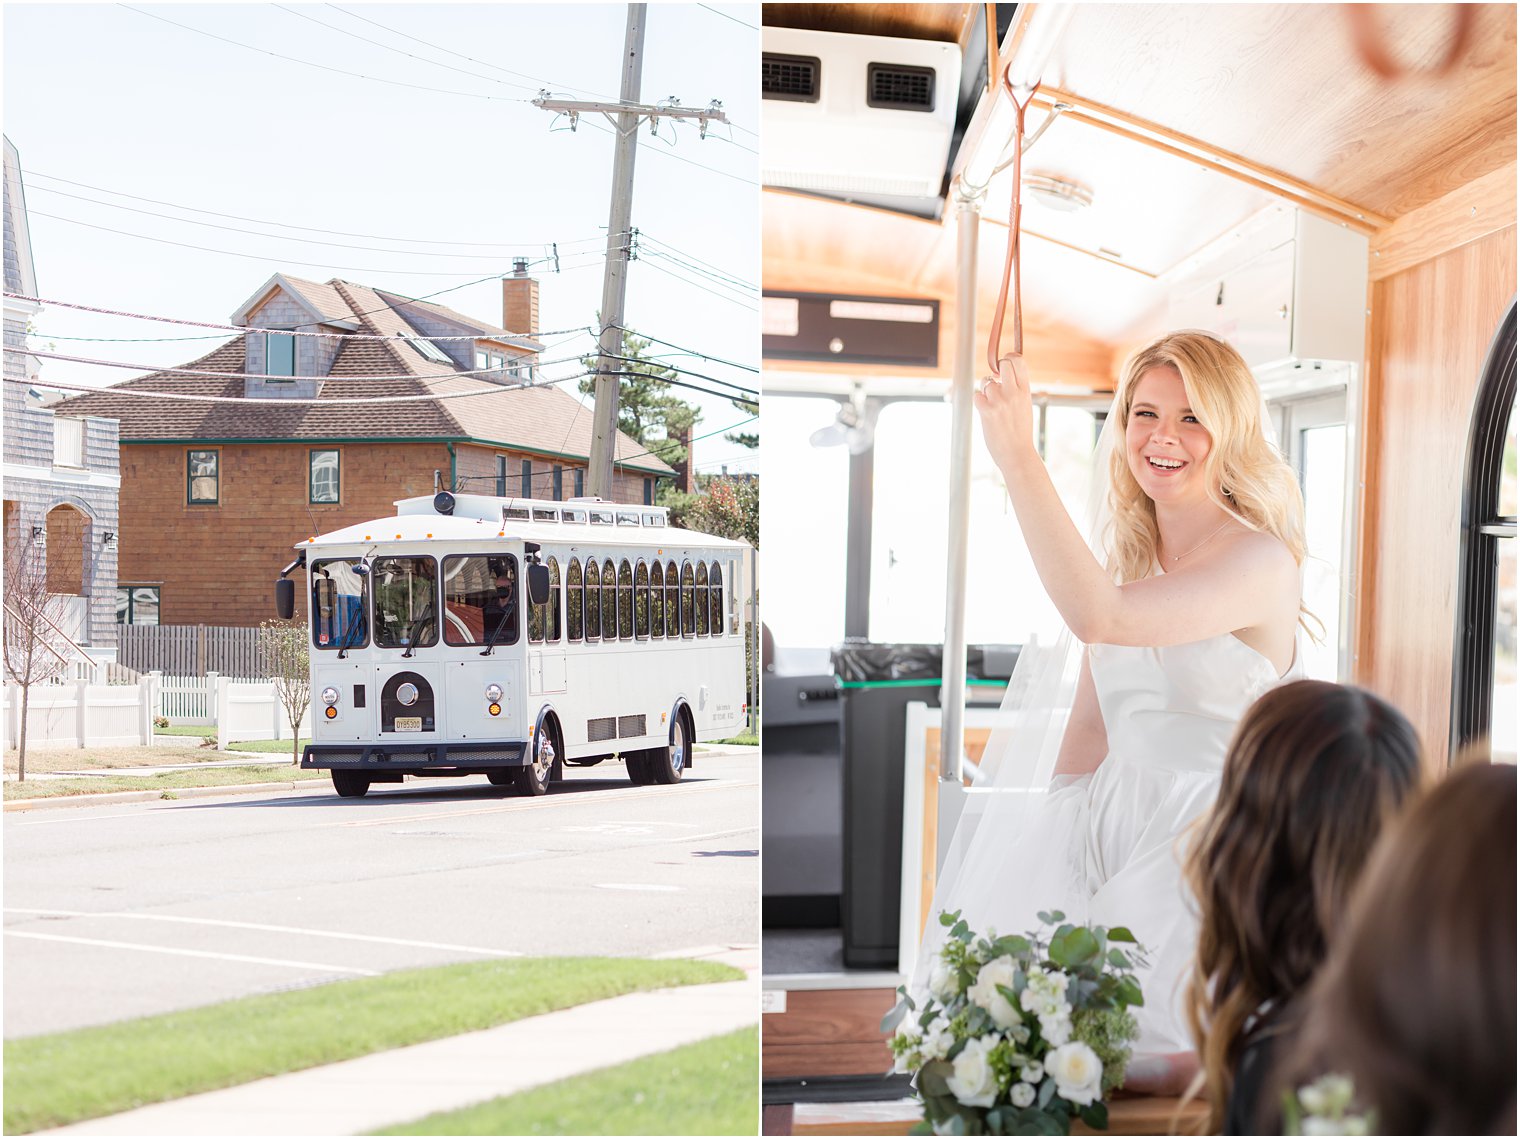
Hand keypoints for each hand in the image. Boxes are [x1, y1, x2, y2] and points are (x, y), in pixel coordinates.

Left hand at [973, 354, 1036, 472]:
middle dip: (996, 369)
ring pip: (986, 382)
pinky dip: (979, 402)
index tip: (1005, 366)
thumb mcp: (1024, 406)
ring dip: (985, 392)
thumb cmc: (1020, 431)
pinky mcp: (987, 411)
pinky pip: (976, 396)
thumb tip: (1000, 375)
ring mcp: (1000, 401)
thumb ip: (1016, 390)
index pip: (1018, 361)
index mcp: (1025, 391)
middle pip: (1003, 364)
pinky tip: (986, 412)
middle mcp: (1013, 393)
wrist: (1017, 454)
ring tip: (993, 406)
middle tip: (995, 380)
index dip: (1009, 358)